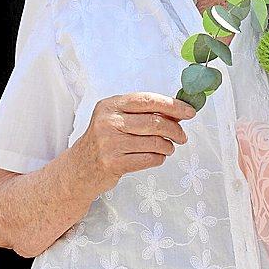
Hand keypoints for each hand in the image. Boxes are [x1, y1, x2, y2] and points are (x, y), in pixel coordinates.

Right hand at [73, 93, 195, 194]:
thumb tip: (177, 112)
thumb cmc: (104, 141)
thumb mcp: (116, 119)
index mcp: (110, 105)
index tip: (189, 112)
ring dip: (168, 146)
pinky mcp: (113, 163)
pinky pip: (149, 159)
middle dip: (175, 129)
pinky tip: (156, 157)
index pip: (148, 100)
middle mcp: (108, 121)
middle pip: (154, 122)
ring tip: (168, 148)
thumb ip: (142, 113)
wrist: (79, 168)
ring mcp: (109, 143)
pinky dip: (159, 158)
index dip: (172, 105)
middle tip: (182, 136)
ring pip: (154, 142)